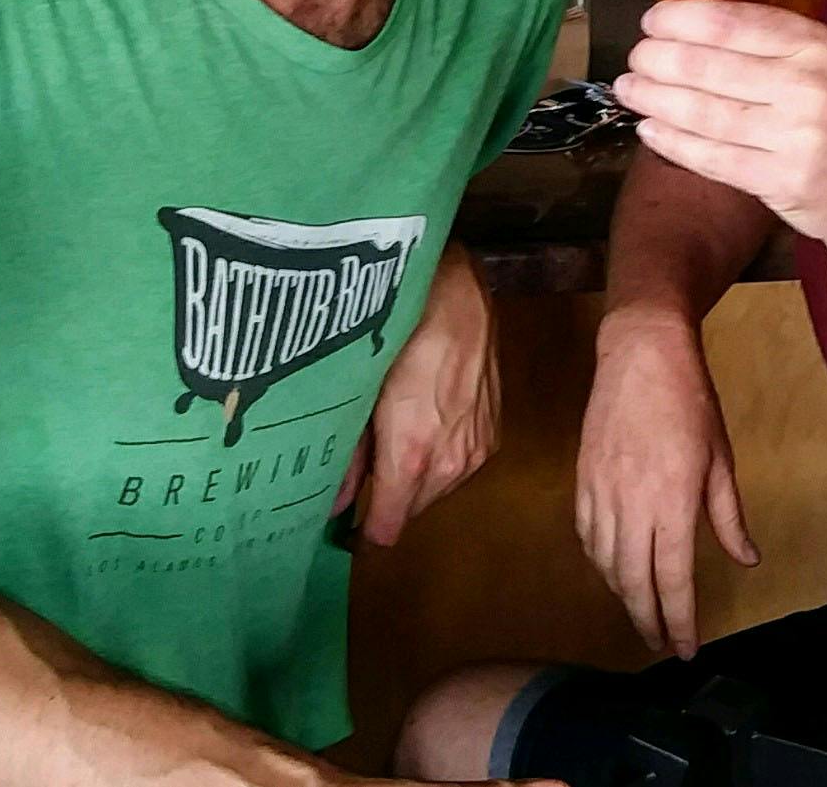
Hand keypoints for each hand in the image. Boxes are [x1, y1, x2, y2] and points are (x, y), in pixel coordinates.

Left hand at [335, 251, 497, 546]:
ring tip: (395, 438)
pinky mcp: (494, 436)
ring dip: (416, 479)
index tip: (344, 521)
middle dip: (388, 498)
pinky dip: (441, 459)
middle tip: (366, 465)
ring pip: (437, 490)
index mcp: (413, 459)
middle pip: (412, 511)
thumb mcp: (362, 393)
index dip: (362, 531)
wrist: (456, 295)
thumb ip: (349, 455)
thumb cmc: (399, 335)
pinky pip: (460, 468)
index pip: (387, 529)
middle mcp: (451, 466)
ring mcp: (478, 452)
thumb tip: (333, 502)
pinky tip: (426, 424)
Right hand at [576, 310, 757, 657]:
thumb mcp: (721, 460)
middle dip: (648, 619)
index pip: (674, 580)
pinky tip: (613, 569)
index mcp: (673, 503)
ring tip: (641, 611)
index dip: (679, 621)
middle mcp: (632, 506)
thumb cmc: (691, 402)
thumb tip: (747, 559)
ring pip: (606, 564)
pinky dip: (600, 562)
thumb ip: (729, 517)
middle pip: (634, 582)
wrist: (641, 355)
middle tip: (660, 643)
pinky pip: (587, 536)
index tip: (685, 648)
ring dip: (623, 595)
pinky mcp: (583, 480)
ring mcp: (602, 493)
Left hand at [614, 0, 826, 246]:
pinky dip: (674, 142)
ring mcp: (796, 135)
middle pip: (709, 66)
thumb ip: (772, 44)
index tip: (650, 22)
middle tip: (633, 58)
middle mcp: (807, 85)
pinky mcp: (782, 179)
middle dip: (658, 60)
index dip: (680, 20)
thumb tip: (691, 24)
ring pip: (704, 112)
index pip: (732, 23)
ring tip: (629, 89)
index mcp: (815, 45)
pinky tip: (649, 129)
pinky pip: (713, 157)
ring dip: (655, 99)